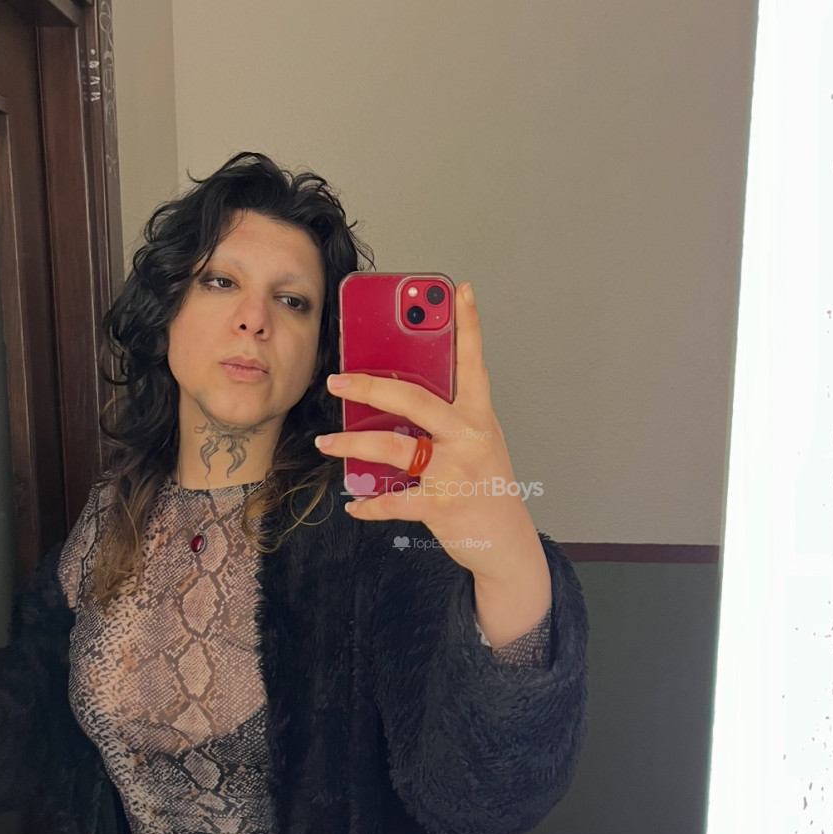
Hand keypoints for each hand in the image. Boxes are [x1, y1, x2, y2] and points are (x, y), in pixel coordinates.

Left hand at [317, 281, 541, 582]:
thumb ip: (449, 419)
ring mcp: (454, 472)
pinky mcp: (439, 506)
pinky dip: (368, 505)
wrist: (507, 542)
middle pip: (414, 400)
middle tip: (336, 380)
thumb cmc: (487, 487)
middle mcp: (468, 438)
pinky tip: (354, 504)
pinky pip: (392, 502)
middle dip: (369, 386)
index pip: (474, 363)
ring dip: (351, 446)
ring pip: (392, 448)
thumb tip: (397, 397)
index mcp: (479, 417)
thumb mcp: (479, 444)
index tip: (461, 291)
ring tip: (325, 444)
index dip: (469, 326)